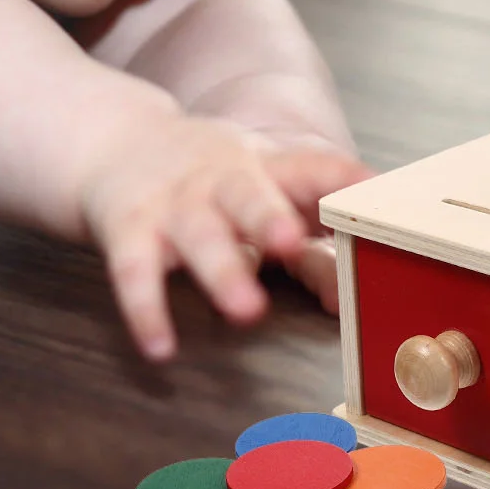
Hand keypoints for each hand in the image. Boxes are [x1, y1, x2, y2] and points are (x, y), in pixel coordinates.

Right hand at [77, 116, 368, 361]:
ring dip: (221, 269)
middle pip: (246, 194)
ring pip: (198, 235)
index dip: (340, 177)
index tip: (373, 191)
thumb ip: (310, 226)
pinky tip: (160, 346)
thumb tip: (366, 281)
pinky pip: (134, 271)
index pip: (308, 166)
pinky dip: (146, 308)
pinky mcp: (129, 230)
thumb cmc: (207, 174)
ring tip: (245, 308)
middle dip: (267, 217)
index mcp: (260, 166)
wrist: (116, 142)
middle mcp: (218, 181)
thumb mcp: (259, 179)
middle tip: (292, 241)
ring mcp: (173, 205)